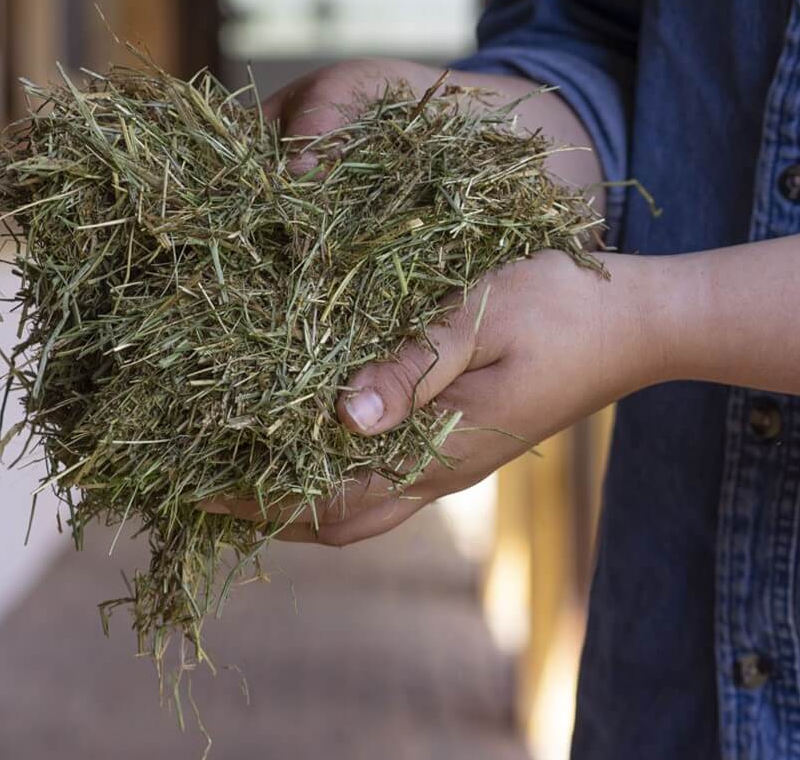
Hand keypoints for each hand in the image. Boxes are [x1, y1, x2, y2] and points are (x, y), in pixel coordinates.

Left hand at [202, 247, 663, 545]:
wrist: (637, 324)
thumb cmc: (560, 308)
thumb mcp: (480, 321)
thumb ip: (412, 368)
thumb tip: (342, 415)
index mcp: (442, 448)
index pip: (331, 499)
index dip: (258, 500)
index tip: (193, 484)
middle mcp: (442, 469)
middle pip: (340, 520)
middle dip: (267, 513)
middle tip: (202, 484)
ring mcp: (456, 459)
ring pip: (361, 503)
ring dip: (299, 496)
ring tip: (241, 467)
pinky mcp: (466, 438)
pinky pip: (385, 476)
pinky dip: (335, 471)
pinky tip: (312, 436)